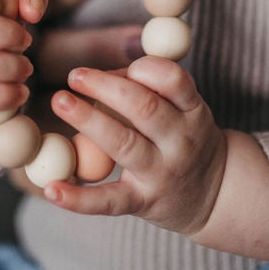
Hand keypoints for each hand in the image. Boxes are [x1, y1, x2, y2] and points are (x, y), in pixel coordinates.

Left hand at [46, 58, 227, 237]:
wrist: (216, 196)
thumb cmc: (188, 141)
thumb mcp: (187, 110)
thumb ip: (152, 90)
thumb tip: (101, 76)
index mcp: (193, 111)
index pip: (174, 81)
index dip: (143, 69)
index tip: (116, 67)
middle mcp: (180, 141)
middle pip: (145, 108)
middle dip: (106, 87)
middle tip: (75, 76)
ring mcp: (161, 173)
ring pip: (124, 144)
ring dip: (89, 121)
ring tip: (60, 101)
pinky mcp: (142, 202)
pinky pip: (108, 201)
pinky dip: (78, 198)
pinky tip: (52, 189)